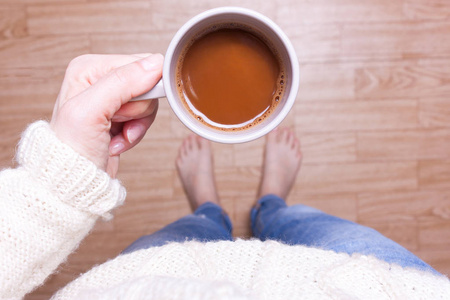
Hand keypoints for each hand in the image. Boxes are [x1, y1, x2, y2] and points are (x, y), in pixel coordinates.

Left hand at [50, 53, 162, 177]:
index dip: (141, 91)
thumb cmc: (71, 151)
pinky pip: (145, 118)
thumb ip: (122, 82)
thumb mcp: (92, 111)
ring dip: (136, 125)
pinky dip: (134, 134)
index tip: (123, 111)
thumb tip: (155, 63)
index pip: (140, 64)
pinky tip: (116, 141)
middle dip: (137, 110)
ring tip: (115, 134)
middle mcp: (99, 78)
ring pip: (148, 102)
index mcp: (89, 67)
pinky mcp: (119, 115)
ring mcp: (110, 98)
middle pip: (147, 84)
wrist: (74, 183)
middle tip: (116, 123)